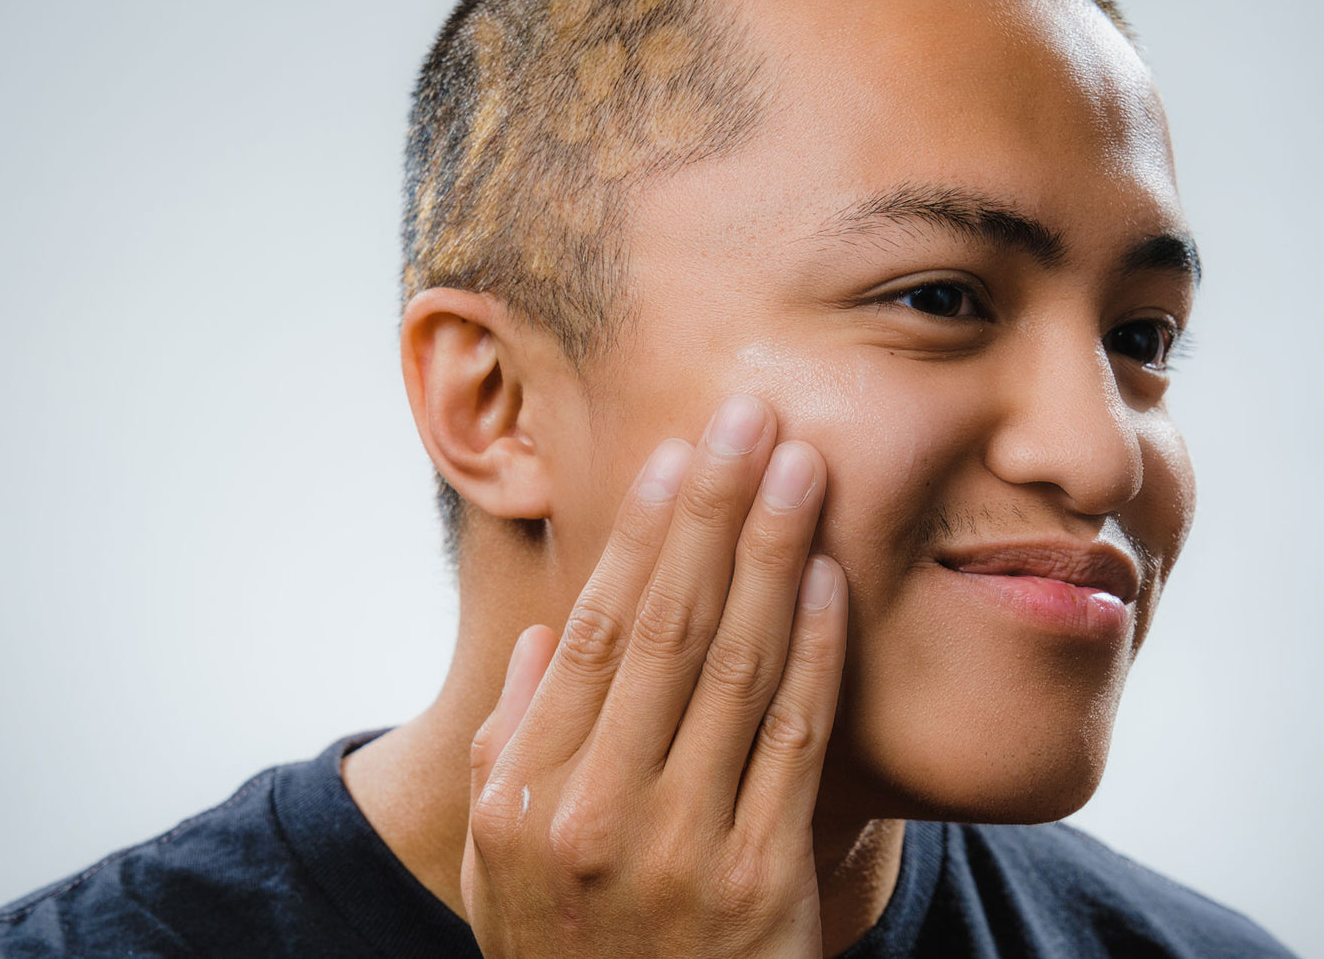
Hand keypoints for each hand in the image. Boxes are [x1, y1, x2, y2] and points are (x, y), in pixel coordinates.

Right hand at [461, 394, 846, 957]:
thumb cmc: (559, 950)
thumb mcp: (494, 860)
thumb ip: (503, 746)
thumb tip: (541, 638)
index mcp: (523, 794)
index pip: (592, 631)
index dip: (641, 534)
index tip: (677, 455)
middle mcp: (598, 811)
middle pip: (669, 627)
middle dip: (716, 510)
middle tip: (751, 417)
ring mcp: (685, 847)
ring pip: (739, 668)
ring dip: (775, 556)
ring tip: (801, 468)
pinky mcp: (764, 881)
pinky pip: (797, 744)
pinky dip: (817, 654)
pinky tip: (829, 579)